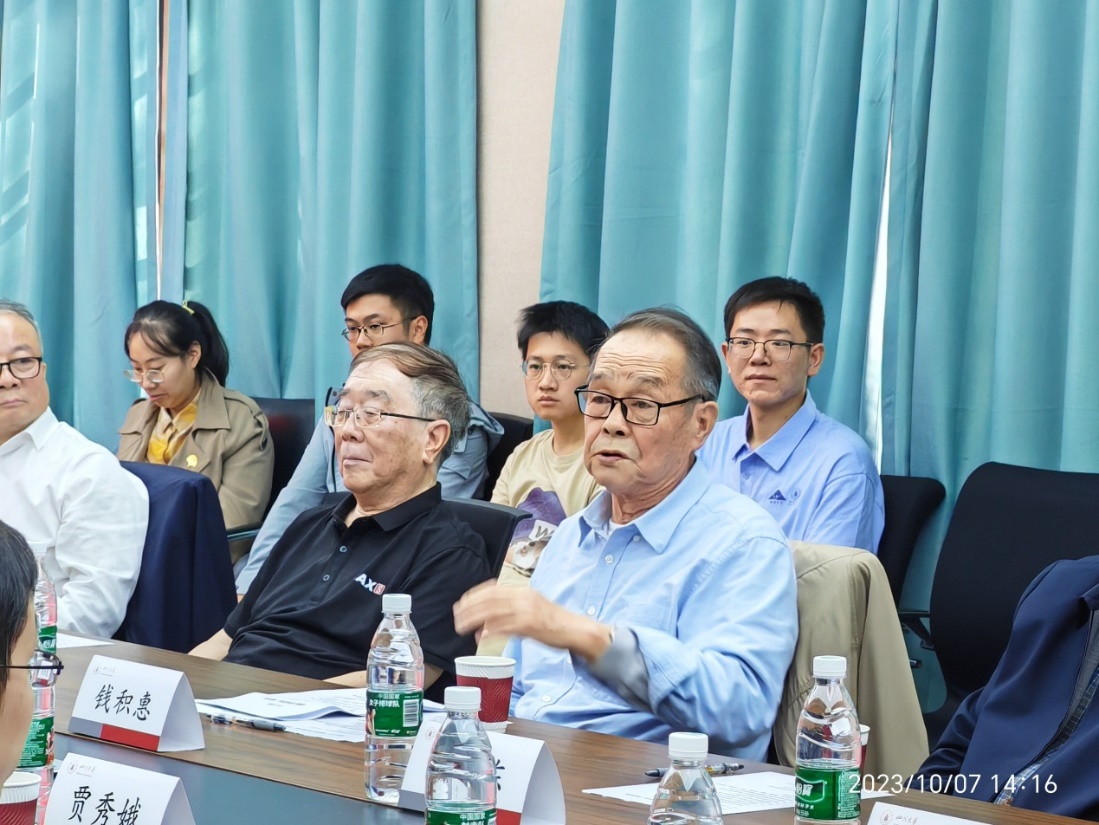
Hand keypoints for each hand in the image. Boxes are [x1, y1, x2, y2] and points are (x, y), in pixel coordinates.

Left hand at [453, 581, 612, 661]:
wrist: (576, 629)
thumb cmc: (554, 622)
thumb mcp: (532, 608)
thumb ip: (511, 611)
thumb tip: (487, 623)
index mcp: (523, 591)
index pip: (493, 588)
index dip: (474, 595)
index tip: (461, 603)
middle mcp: (524, 597)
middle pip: (489, 598)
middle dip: (470, 607)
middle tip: (457, 616)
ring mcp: (527, 611)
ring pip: (494, 612)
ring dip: (475, 619)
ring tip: (462, 627)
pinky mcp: (531, 625)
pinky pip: (505, 627)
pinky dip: (491, 631)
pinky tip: (481, 636)